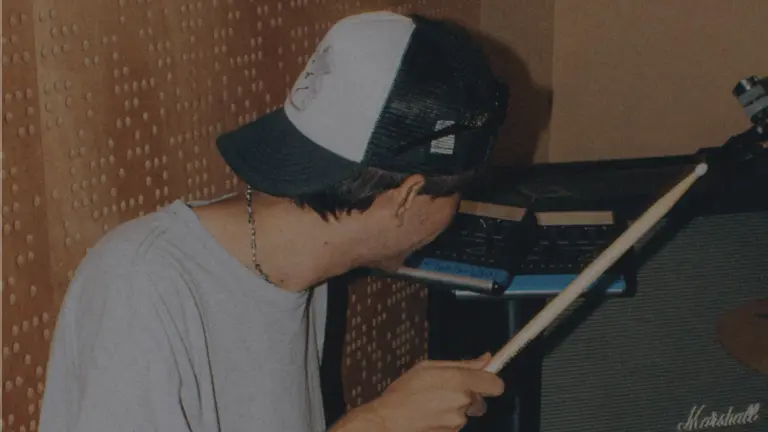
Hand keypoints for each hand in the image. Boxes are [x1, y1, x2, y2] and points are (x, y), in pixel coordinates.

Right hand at [368, 353, 503, 431]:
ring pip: (465, 412)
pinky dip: (446, 420)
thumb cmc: (405, 391)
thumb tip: (486, 359)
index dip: (490, 381)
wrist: (389, 421)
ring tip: (431, 403)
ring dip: (454, 408)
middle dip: (467, 395)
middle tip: (445, 391)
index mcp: (459, 381)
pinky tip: (429, 415)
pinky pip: (455, 424)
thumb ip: (462, 364)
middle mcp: (463, 402)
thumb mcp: (429, 367)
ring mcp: (458, 422)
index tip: (482, 378)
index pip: (495, 384)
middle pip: (479, 400)